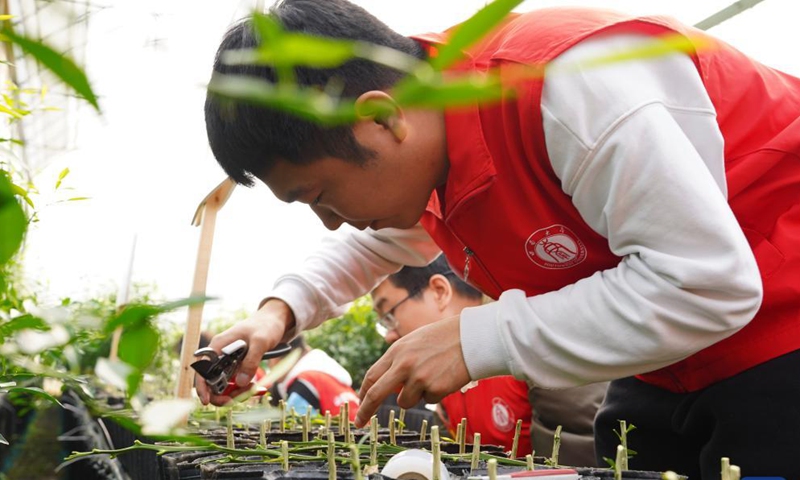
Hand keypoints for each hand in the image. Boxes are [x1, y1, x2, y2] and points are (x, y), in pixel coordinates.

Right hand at [195, 299, 294, 405]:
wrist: (275, 320)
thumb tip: (240, 383)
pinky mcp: (237, 366)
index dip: (202, 387)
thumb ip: (251, 361)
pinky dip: (243, 388)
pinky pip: (235, 383)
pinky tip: (256, 386)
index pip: (202, 369)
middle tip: (243, 397)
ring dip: (237, 393)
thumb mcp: (261, 341)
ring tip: (254, 388)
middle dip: (225, 394)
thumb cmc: (266, 325)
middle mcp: (219, 355)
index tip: (206, 401)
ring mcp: (228, 361)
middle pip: (213, 382)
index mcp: (218, 346)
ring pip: (225, 385)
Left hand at [354, 315, 469, 426]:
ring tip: (430, 377)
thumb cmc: (442, 338)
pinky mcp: (435, 390)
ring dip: (414, 396)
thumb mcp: (413, 342)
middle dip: (365, 411)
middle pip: (376, 394)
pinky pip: (428, 401)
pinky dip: (434, 393)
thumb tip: (388, 385)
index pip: (372, 376)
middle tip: (359, 422)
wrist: (470, 338)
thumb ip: (398, 361)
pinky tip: (444, 377)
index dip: (363, 392)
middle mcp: (404, 366)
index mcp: (396, 352)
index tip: (359, 403)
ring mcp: (419, 379)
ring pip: (405, 402)